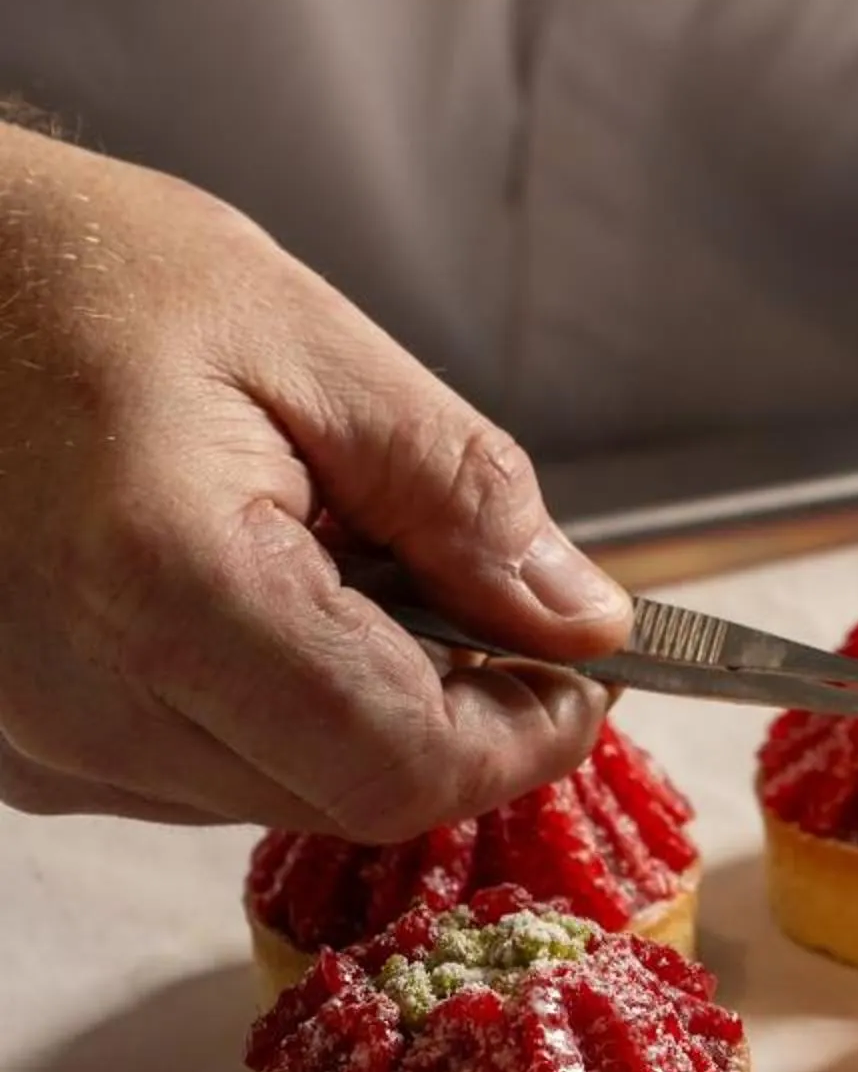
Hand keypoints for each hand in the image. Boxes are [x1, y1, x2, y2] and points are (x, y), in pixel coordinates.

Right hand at [0, 123, 630, 835]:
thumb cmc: (87, 277)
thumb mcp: (312, 344)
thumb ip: (459, 493)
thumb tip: (579, 616)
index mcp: (163, 588)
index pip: (395, 762)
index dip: (520, 732)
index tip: (585, 666)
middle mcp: (77, 702)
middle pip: (341, 793)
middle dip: (448, 709)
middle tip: (479, 585)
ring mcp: (30, 740)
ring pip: (270, 790)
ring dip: (350, 699)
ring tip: (331, 545)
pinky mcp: (12, 745)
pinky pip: (187, 767)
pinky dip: (257, 696)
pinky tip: (246, 577)